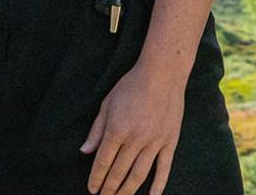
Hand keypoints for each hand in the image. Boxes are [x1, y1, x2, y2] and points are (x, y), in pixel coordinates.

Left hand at [80, 60, 184, 194]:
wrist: (163, 73)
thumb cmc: (132, 85)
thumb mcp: (107, 103)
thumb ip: (96, 130)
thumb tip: (85, 151)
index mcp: (117, 129)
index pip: (103, 162)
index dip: (96, 178)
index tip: (92, 189)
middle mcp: (135, 139)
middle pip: (119, 172)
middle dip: (109, 189)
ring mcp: (154, 141)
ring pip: (139, 175)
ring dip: (128, 191)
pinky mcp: (170, 141)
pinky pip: (164, 168)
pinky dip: (158, 185)